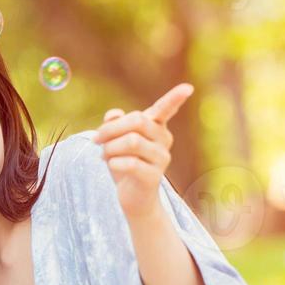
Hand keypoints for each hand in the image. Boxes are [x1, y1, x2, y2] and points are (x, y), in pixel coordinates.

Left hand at [92, 83, 193, 223]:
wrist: (132, 197)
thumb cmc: (125, 163)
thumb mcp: (116, 140)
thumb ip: (114, 123)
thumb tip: (114, 114)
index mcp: (156, 127)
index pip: (166, 109)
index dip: (175, 98)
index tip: (188, 87)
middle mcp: (164, 140)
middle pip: (137, 121)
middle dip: (111, 128)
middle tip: (97, 140)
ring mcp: (161, 159)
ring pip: (132, 141)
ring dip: (110, 147)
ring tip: (103, 155)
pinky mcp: (154, 177)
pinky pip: (130, 163)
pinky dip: (114, 162)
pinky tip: (111, 165)